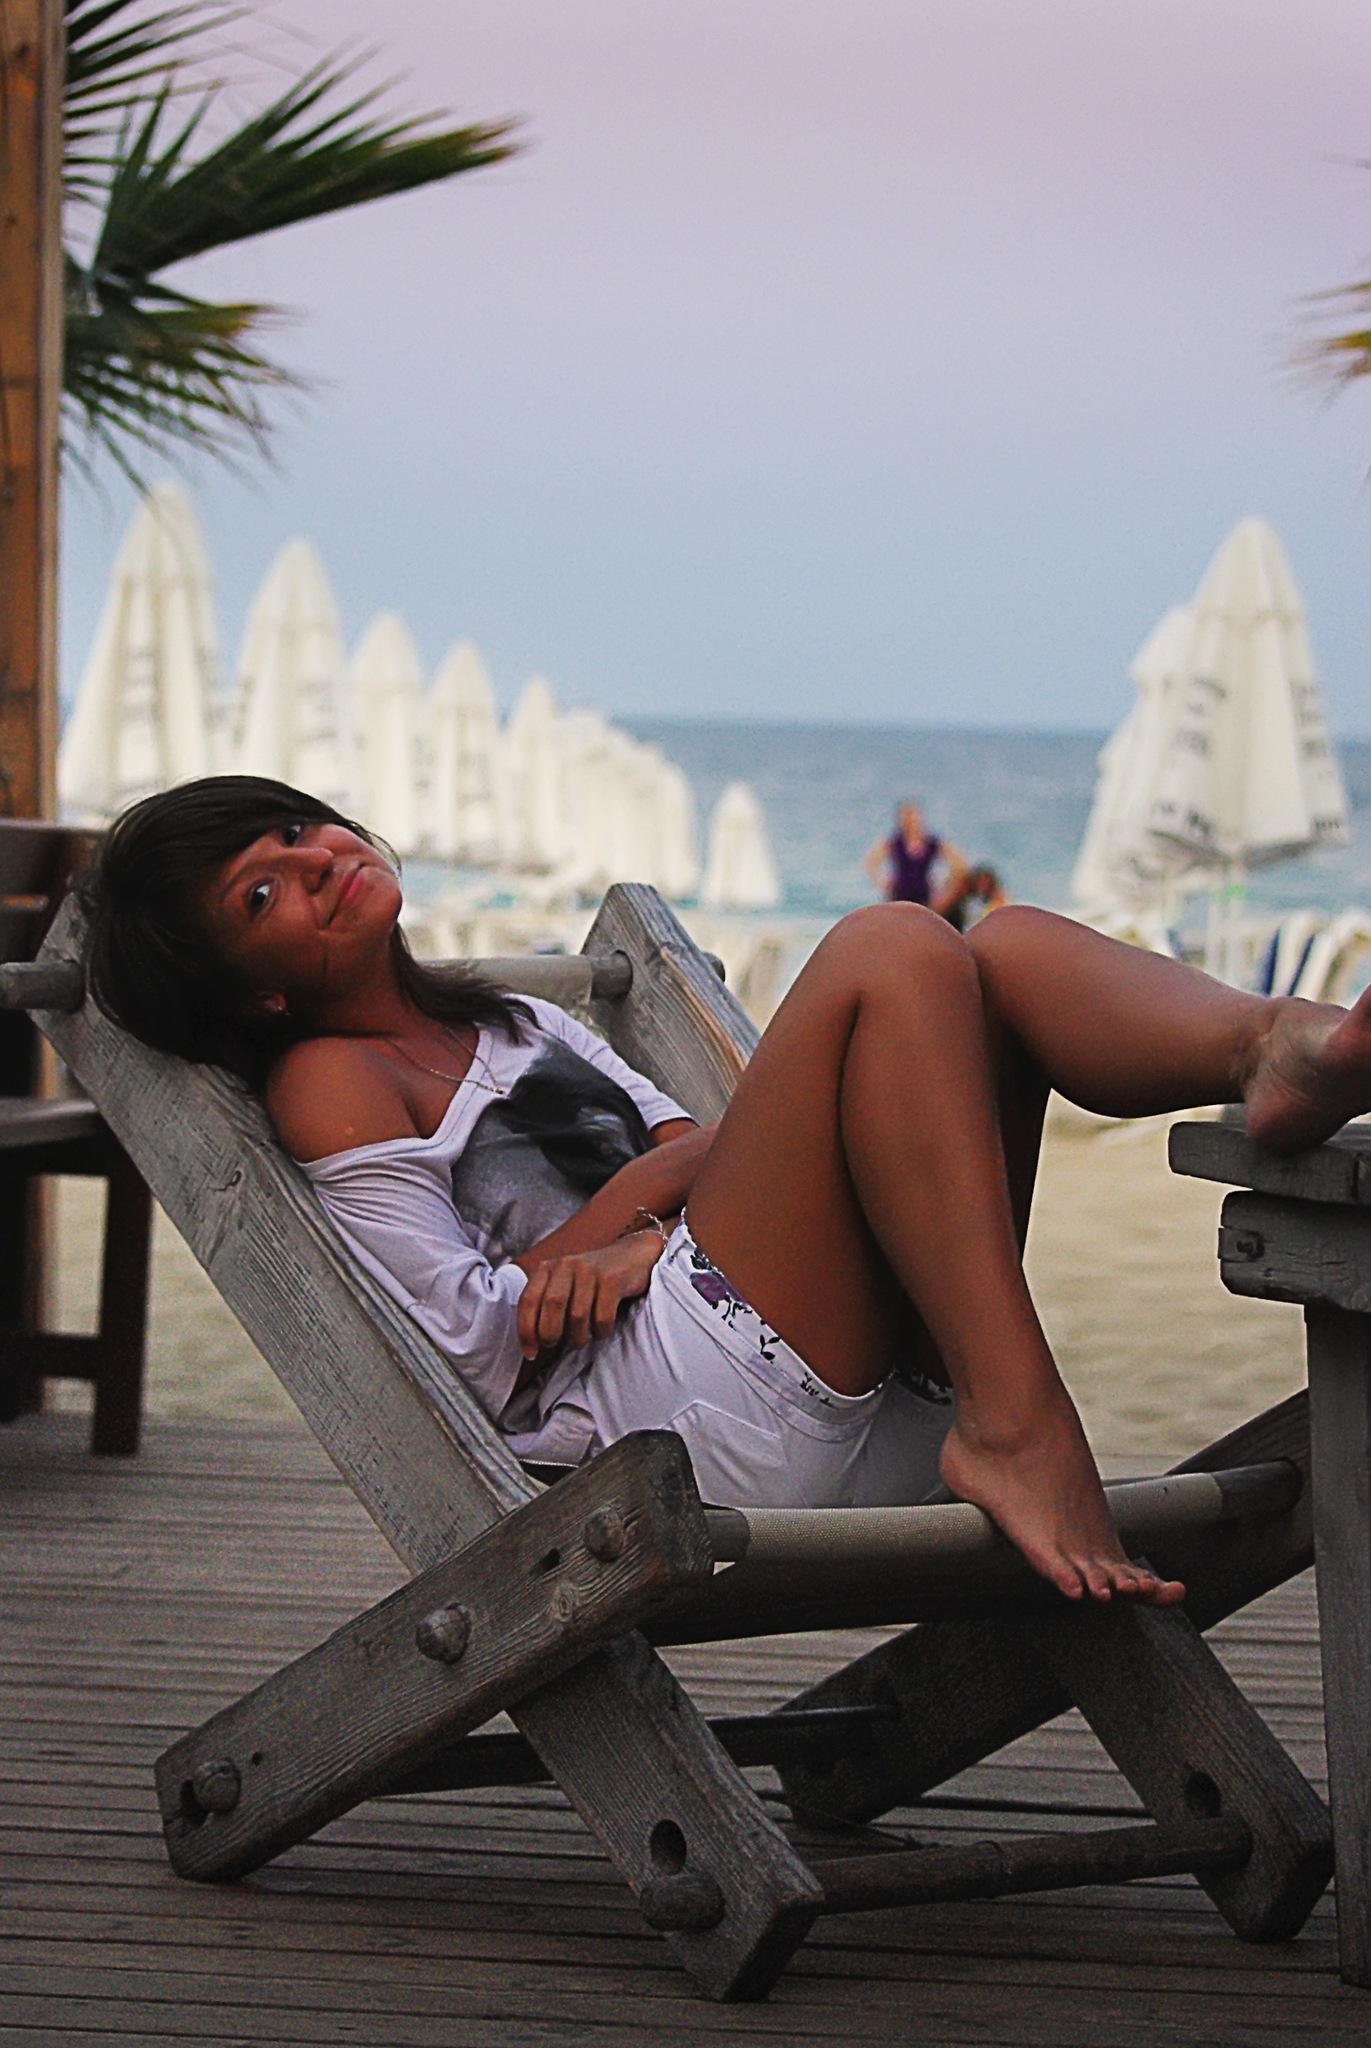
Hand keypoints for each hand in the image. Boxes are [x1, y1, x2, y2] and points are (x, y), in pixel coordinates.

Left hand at [517, 1231, 663, 1361]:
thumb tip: (531, 1348)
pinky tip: (601, 1331)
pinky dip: (600, 1332)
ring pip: (578, 1315)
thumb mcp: (563, 1286)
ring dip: (577, 1337)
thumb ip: (545, 1307)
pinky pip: (602, 1317)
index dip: (526, 1330)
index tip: (531, 1353)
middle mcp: (566, 1265)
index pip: (528, 1300)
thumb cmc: (591, 1282)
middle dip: (550, 1333)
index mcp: (548, 1268)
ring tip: (580, 1341)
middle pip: (552, 1305)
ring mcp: (590, 1270)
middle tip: (555, 1345)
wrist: (631, 1257)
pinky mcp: (612, 1279)